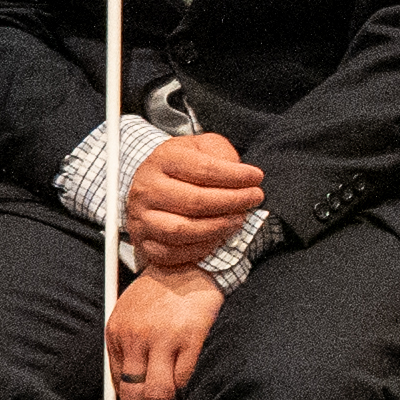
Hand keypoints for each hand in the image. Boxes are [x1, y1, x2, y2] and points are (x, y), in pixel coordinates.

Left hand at [104, 265, 225, 399]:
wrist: (189, 263)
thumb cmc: (162, 291)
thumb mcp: (131, 314)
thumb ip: (128, 346)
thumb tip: (130, 386)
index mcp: (117, 332)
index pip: (118, 385)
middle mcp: (136, 337)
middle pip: (135, 396)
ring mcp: (163, 338)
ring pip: (159, 395)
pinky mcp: (190, 337)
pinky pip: (185, 380)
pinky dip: (188, 391)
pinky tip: (192, 387)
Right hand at [121, 128, 270, 272]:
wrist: (150, 183)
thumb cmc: (182, 166)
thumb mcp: (201, 146)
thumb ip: (221, 153)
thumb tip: (239, 174)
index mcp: (162, 160)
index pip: (203, 169)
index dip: (235, 176)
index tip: (257, 177)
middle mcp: (147, 188)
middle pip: (195, 201)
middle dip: (232, 202)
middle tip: (254, 198)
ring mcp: (141, 217)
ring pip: (182, 230)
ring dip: (218, 228)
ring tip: (239, 220)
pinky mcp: (143, 242)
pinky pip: (172, 253)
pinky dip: (200, 249)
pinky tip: (217, 237)